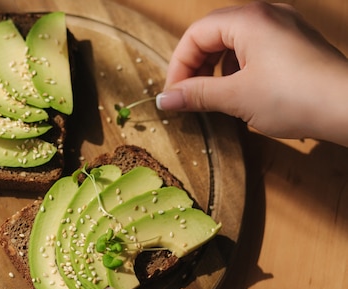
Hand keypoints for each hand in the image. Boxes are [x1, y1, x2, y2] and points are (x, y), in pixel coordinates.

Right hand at [156, 2, 347, 145]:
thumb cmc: (297, 97)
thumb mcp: (236, 97)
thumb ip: (197, 94)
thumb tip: (166, 99)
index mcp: (249, 19)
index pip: (196, 34)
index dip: (179, 65)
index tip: (174, 94)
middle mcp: (267, 14)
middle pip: (214, 34)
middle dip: (196, 66)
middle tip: (188, 96)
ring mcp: (284, 27)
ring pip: (234, 41)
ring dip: (216, 68)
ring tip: (213, 96)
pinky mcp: (296, 44)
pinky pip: (256, 48)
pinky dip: (239, 68)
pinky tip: (240, 91)